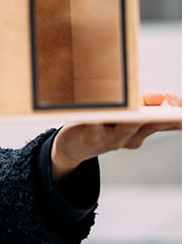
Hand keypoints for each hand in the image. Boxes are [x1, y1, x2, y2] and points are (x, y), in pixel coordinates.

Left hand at [51, 91, 181, 182]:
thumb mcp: (122, 113)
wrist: (70, 147)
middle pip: (151, 123)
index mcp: (143, 130)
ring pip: (128, 125)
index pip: (168, 122)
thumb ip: (141, 103)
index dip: (177, 112)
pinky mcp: (92, 136)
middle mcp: (132, 137)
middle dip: (162, 111)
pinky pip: (98, 124)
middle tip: (169, 97)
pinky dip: (102, 115)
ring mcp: (113, 139)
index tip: (174, 98)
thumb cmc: (98, 124)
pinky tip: (104, 107)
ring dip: (136, 114)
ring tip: (140, 103)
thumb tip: (160, 97)